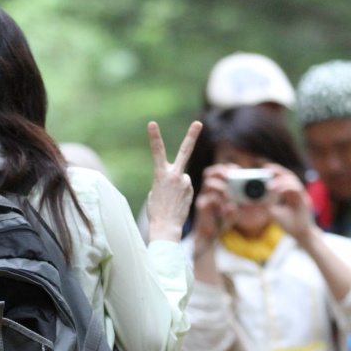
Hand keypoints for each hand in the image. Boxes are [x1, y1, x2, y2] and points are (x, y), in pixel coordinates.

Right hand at [146, 119, 201, 241]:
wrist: (166, 227)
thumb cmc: (156, 211)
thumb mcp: (155, 192)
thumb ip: (165, 180)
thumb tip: (178, 179)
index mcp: (160, 174)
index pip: (157, 151)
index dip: (154, 136)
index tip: (152, 123)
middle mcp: (175, 175)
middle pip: (185, 151)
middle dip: (191, 136)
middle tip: (198, 123)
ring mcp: (185, 182)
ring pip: (182, 178)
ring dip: (178, 186)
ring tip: (172, 200)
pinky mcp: (191, 190)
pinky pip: (186, 187)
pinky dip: (182, 194)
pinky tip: (177, 203)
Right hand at [192, 164, 237, 243]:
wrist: (208, 237)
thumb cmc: (220, 222)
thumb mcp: (232, 212)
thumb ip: (235, 208)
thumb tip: (232, 207)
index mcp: (214, 188)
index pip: (216, 171)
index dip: (226, 168)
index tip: (236, 169)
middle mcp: (207, 191)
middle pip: (209, 173)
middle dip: (220, 170)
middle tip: (230, 175)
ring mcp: (203, 198)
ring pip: (209, 183)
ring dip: (222, 187)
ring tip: (228, 196)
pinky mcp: (201, 207)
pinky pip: (210, 199)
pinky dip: (219, 201)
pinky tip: (224, 208)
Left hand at [266, 165, 314, 242]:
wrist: (301, 236)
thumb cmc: (290, 225)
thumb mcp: (274, 212)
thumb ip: (269, 202)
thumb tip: (261, 194)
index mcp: (291, 194)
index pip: (284, 179)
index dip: (276, 172)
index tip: (265, 168)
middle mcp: (297, 193)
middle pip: (289, 176)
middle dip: (279, 171)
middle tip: (267, 168)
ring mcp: (302, 196)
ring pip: (293, 181)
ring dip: (280, 181)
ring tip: (269, 186)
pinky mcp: (304, 201)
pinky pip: (296, 189)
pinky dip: (286, 188)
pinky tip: (277, 190)